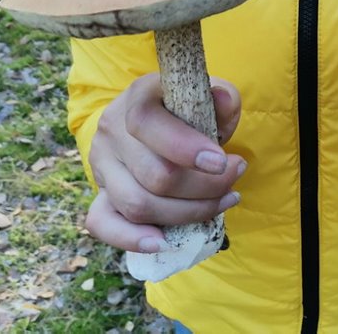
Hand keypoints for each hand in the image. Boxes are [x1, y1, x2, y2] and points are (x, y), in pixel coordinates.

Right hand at [84, 74, 245, 253]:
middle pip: (154, 175)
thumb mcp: (206, 95)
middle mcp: (112, 131)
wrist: (158, 121)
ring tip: (224, 201)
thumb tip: (223, 99)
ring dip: (188, 212)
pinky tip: (164, 242)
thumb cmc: (188, 109)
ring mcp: (102, 165)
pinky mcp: (101, 194)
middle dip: (205, 186)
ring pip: (138, 205)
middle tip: (236, 178)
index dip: (185, 148)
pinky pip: (103, 224)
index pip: (147, 124)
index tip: (223, 162)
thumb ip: (222, 97)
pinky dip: (132, 238)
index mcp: (137, 99)